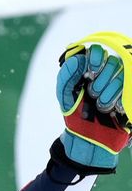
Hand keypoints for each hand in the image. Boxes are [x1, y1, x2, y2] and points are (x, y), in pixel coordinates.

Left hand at [56, 34, 131, 171]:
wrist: (88, 139)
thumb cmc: (75, 114)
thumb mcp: (65, 94)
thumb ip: (67, 74)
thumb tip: (79, 58)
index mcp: (92, 70)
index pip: (98, 51)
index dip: (96, 58)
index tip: (90, 73)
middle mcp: (108, 75)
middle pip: (113, 63)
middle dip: (101, 80)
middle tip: (92, 94)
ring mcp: (122, 86)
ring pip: (123, 76)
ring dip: (110, 91)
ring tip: (101, 106)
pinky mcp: (129, 98)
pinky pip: (128, 90)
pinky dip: (120, 99)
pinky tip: (114, 109)